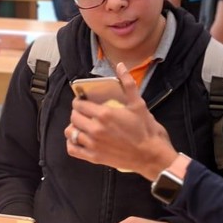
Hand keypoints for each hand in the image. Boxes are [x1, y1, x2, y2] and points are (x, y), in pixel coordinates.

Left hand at [66, 63, 177, 179]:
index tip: (84, 101)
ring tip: (82, 125)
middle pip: (73, 117)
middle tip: (85, 112)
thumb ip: (127, 84)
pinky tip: (79, 139)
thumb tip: (121, 65)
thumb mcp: (138, 104)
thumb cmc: (146, 129)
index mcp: (104, 114)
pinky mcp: (94, 157)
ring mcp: (93, 144)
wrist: (151, 155)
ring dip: (74, 127)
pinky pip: (73, 149)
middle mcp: (95, 129)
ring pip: (70, 132)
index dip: (80, 101)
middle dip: (77, 112)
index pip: (79, 104)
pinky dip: (72, 143)